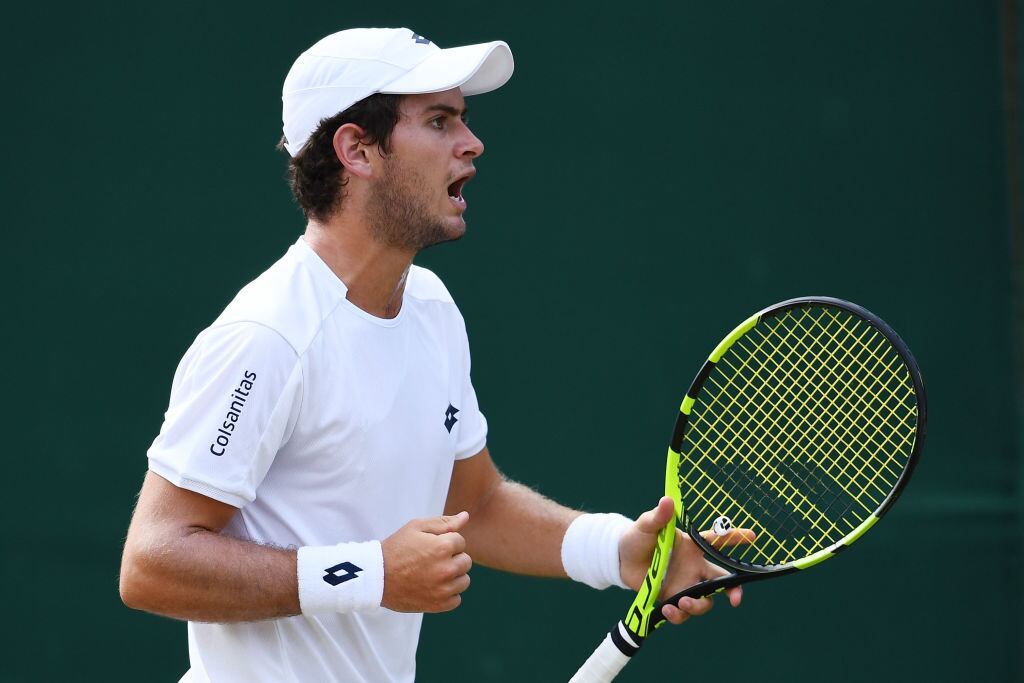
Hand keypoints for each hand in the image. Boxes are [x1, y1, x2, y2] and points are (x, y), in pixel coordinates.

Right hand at [381, 511, 472, 612]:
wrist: (375, 577)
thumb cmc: (396, 548)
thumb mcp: (416, 527)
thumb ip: (444, 522)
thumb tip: (466, 516)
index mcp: (443, 547)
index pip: (461, 542)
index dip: (446, 541)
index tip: (431, 546)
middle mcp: (446, 569)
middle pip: (466, 561)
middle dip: (453, 558)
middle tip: (432, 560)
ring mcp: (443, 589)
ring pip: (464, 581)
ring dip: (453, 577)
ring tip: (433, 573)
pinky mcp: (438, 605)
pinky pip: (456, 599)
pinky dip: (448, 594)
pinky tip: (434, 587)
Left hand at [618, 496, 754, 624]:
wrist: (620, 559)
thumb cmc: (638, 538)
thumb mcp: (647, 525)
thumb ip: (659, 517)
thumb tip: (667, 500)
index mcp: (692, 547)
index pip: (717, 541)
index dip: (734, 537)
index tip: (752, 536)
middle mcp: (693, 568)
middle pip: (721, 581)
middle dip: (734, 591)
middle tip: (735, 600)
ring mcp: (684, 586)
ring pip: (704, 602)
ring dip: (697, 606)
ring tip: (682, 602)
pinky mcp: (671, 599)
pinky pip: (682, 613)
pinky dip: (678, 615)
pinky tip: (668, 610)